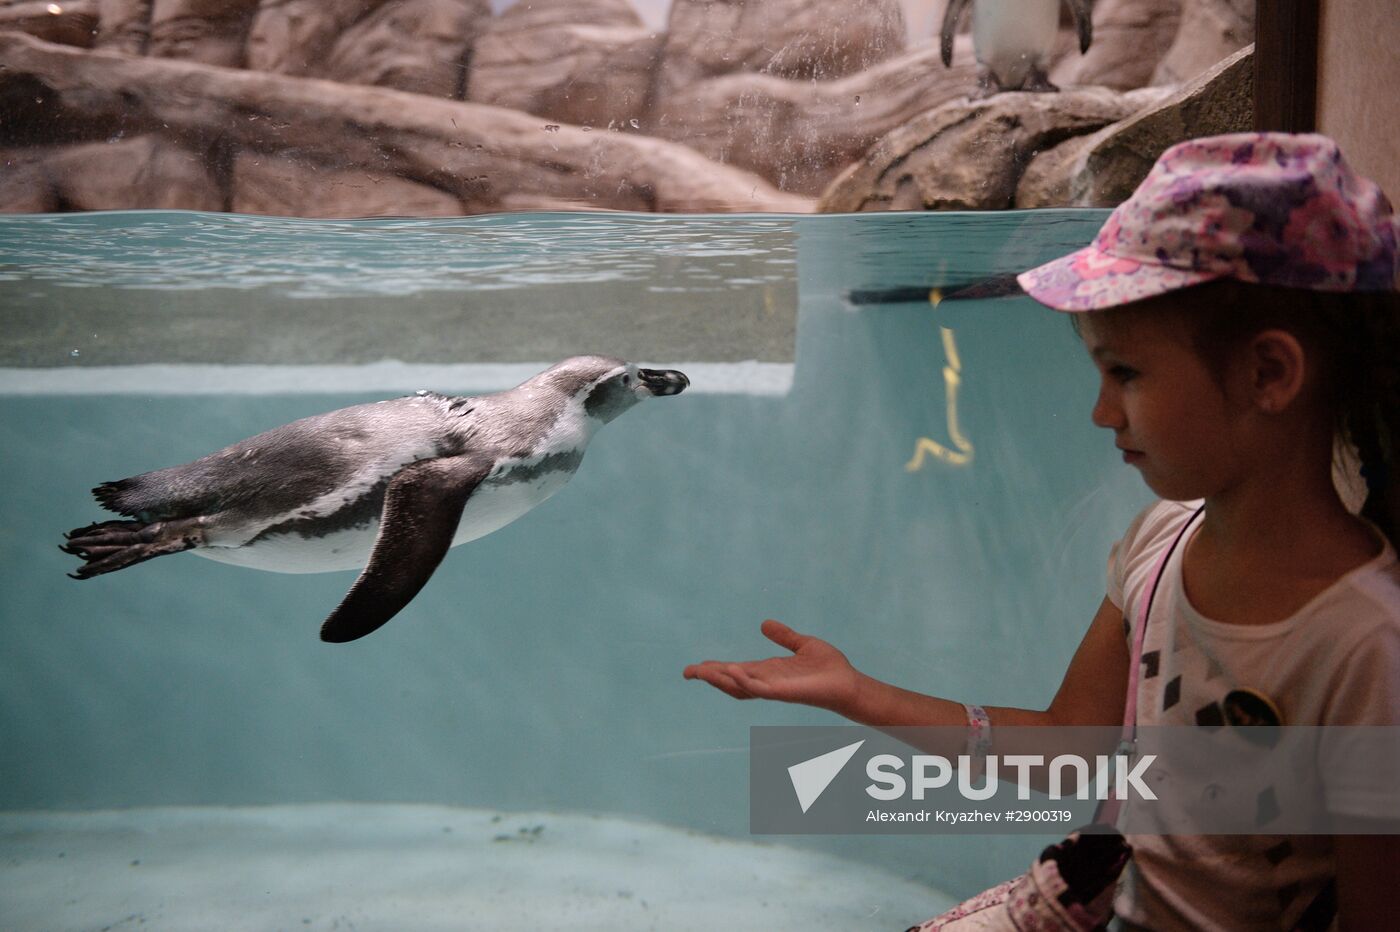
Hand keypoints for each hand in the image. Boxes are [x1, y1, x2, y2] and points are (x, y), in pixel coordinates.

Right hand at [683, 619, 861, 716]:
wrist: (848, 683)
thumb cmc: (829, 668)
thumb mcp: (802, 644)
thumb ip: (783, 636)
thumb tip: (763, 624)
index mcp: (769, 671)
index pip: (736, 670)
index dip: (716, 669)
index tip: (695, 667)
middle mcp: (767, 682)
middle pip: (731, 681)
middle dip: (709, 677)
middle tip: (687, 672)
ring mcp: (774, 689)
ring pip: (740, 686)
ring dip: (721, 680)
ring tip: (702, 671)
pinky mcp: (785, 692)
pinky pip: (760, 689)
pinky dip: (745, 680)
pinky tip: (732, 671)